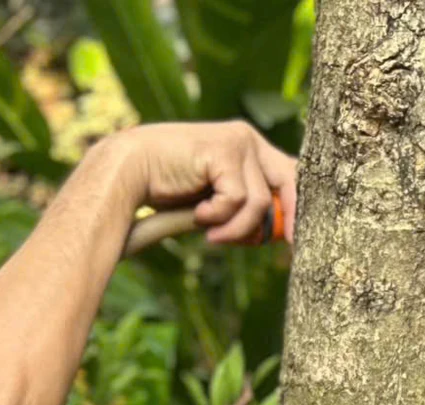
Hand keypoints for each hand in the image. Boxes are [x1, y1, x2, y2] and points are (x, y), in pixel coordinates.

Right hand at [119, 122, 297, 245]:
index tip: (296, 244)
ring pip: (259, 203)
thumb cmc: (167, 190)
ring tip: (209, 233)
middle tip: (279, 246)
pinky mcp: (224, 150)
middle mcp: (248, 138)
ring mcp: (238, 141)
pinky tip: (197, 215)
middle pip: (291, 183)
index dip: (297, 210)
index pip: (290, 176)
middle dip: (286, 220)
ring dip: (235, 228)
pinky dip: (217, 217)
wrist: (127, 173)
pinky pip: (238, 200)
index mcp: (249, 147)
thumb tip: (274, 230)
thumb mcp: (214, 201)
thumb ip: (242, 208)